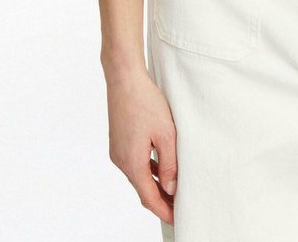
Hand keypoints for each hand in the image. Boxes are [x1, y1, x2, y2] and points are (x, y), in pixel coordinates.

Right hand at [106, 66, 176, 226]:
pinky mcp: (119, 142)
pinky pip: (135, 163)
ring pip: (139, 176)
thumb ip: (169, 163)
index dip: (164, 210)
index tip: (177, 219)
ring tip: (173, 191)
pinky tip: (160, 169)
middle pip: (143, 189)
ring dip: (155, 185)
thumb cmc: (146, 102)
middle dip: (161, 200)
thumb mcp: (166, 134)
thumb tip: (171, 189)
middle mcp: (121, 161)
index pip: (149, 197)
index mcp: (132, 163)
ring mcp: (118, 152)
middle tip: (179, 207)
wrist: (124, 79)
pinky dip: (148, 170)